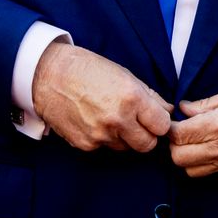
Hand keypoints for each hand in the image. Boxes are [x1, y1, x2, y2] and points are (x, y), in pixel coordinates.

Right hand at [32, 40, 172, 152]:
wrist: (50, 75)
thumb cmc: (89, 69)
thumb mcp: (124, 74)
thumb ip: (149, 95)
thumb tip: (167, 111)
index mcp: (131, 97)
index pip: (162, 126)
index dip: (160, 122)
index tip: (154, 118)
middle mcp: (118, 120)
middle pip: (147, 145)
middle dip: (146, 135)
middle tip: (138, 122)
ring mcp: (101, 135)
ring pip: (126, 148)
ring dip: (124, 137)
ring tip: (111, 115)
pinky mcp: (86, 145)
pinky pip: (105, 148)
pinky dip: (105, 138)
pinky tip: (95, 120)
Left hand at [169, 83, 217, 175]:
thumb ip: (206, 104)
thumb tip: (184, 108)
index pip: (178, 135)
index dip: (170, 127)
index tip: (172, 118)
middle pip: (179, 158)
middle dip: (174, 144)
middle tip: (181, 128)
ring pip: (191, 170)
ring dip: (187, 156)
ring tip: (194, 138)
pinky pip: (210, 172)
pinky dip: (202, 162)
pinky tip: (208, 146)